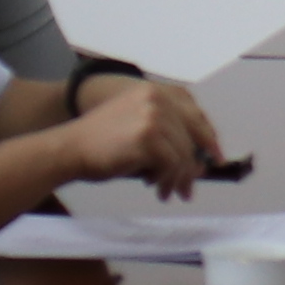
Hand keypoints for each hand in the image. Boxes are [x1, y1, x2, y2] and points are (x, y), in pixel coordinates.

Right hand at [60, 77, 214, 191]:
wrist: (70, 149)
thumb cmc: (101, 145)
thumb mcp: (138, 131)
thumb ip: (168, 140)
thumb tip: (201, 166)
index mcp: (154, 91)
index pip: (193, 111)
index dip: (206, 135)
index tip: (214, 156)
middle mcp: (156, 99)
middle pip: (192, 135)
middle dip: (194, 164)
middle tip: (190, 187)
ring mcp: (153, 116)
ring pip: (184, 154)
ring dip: (178, 178)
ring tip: (168, 192)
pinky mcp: (148, 137)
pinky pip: (172, 165)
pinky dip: (168, 181)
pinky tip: (157, 189)